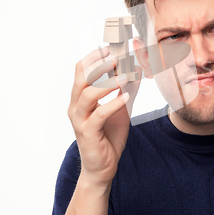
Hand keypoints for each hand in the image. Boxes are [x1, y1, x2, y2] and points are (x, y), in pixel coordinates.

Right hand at [67, 46, 140, 187]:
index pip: (81, 70)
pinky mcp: (88, 133)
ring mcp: (80, 120)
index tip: (110, 47)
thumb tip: (137, 68)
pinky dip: (112, 103)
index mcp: (80, 98)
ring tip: (125, 76)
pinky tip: (126, 97)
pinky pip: (99, 114)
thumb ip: (126, 89)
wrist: (103, 167)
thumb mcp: (121, 108)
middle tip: (116, 57)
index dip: (94, 57)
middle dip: (99, 65)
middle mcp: (76, 106)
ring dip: (107, 83)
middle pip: (81, 78)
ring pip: (87, 95)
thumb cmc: (108, 136)